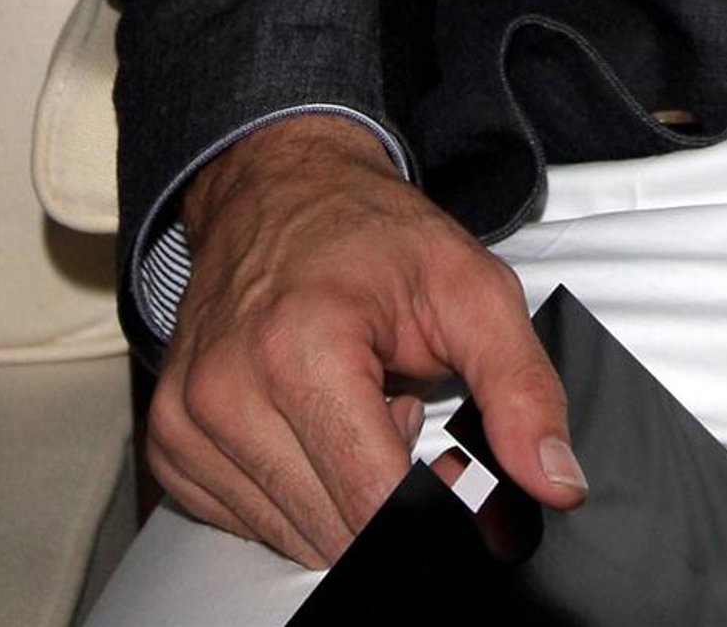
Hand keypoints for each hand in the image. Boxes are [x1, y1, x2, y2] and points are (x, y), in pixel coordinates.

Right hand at [150, 113, 584, 567]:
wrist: (278, 188)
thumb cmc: (369, 231)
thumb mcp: (471, 287)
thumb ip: (522, 388)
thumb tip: (555, 481)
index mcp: (301, 349)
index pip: (375, 505)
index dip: (435, 505)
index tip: (455, 467)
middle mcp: (227, 393)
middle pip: (335, 532)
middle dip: (389, 493)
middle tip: (401, 407)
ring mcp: (187, 424)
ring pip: (295, 539)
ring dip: (343, 492)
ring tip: (356, 404)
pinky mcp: (171, 446)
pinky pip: (251, 523)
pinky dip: (298, 489)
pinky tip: (314, 421)